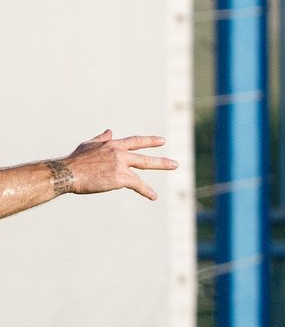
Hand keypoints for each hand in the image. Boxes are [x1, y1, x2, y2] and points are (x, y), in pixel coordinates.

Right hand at [63, 130, 177, 200]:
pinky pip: (137, 185)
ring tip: (172, 173)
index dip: (149, 141)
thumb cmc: (75, 161)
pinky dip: (146, 191)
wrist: (67, 172)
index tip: (162, 141)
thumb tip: (110, 131)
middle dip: (161, 161)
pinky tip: (153, 196)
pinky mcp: (120, 178)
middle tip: (175, 164)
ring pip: (144, 168)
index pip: (135, 141)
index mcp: (112, 145)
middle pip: (144, 157)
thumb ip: (101, 139)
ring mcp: (120, 165)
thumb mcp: (88, 145)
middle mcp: (119, 153)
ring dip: (160, 169)